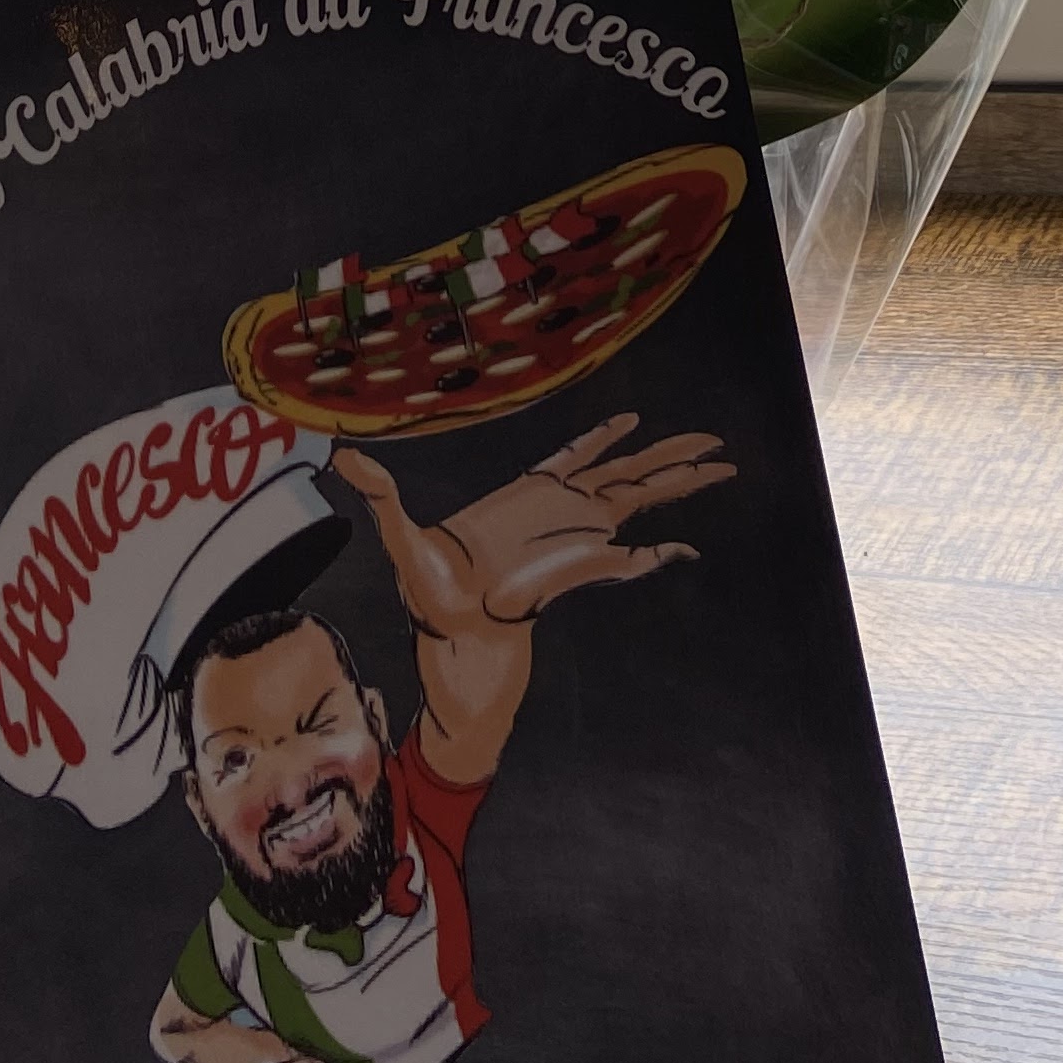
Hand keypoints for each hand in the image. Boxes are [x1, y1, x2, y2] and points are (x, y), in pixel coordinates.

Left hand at [335, 415, 734, 631]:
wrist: (451, 642)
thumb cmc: (431, 594)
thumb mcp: (403, 536)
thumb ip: (381, 494)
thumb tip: (343, 457)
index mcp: (530, 497)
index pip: (576, 456)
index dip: (604, 436)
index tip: (634, 419)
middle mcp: (562, 516)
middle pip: (626, 476)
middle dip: (669, 457)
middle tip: (715, 442)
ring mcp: (578, 543)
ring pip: (638, 503)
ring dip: (677, 485)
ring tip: (720, 467)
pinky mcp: (579, 573)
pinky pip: (625, 557)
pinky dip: (655, 553)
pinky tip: (686, 548)